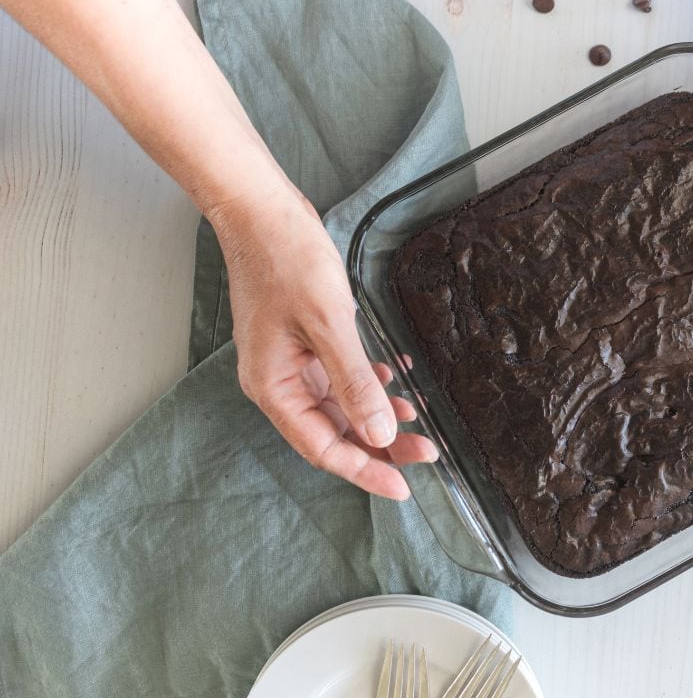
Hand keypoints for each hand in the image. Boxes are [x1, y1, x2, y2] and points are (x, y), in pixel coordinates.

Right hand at [213, 191, 436, 499]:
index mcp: (273, 387)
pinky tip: (394, 376)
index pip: (322, 448)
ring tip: (417, 418)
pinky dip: (368, 382)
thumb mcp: (329, 324)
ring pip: (339, 407)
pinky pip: (339, 378)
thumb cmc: (286, 260)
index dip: (364, 470)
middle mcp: (278, 382)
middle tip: (425, 452)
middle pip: (333, 432)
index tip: (402, 486)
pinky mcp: (303, 343)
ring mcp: (290, 363)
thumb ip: (354, 382)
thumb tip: (379, 433)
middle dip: (379, 445)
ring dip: (377, 414)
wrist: (262, 211)